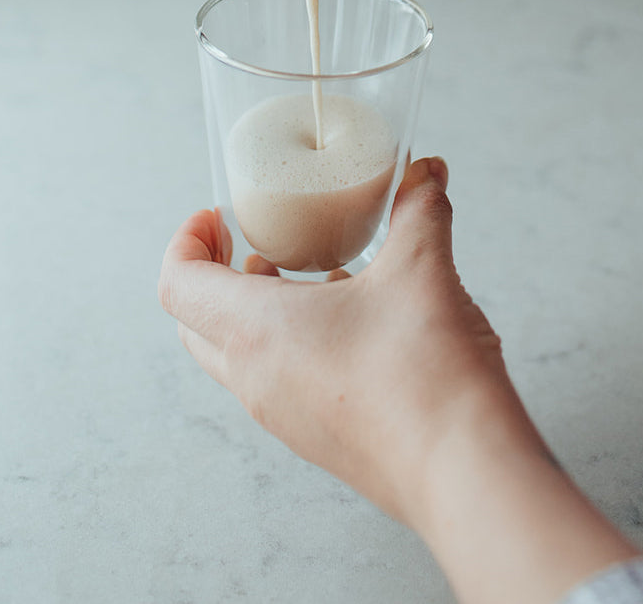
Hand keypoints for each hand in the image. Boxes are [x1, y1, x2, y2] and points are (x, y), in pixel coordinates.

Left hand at [158, 157, 637, 603]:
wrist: (464, 471)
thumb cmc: (425, 374)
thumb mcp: (422, 266)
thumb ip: (419, 207)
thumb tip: (426, 171)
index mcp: (258, 331)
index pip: (178, 285)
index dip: (186, 241)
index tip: (216, 216)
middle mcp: (256, 379)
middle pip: (196, 324)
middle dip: (214, 275)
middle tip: (253, 241)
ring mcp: (284, 417)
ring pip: (238, 357)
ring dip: (256, 310)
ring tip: (309, 272)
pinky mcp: (319, 437)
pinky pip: (278, 382)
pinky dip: (292, 342)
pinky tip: (354, 317)